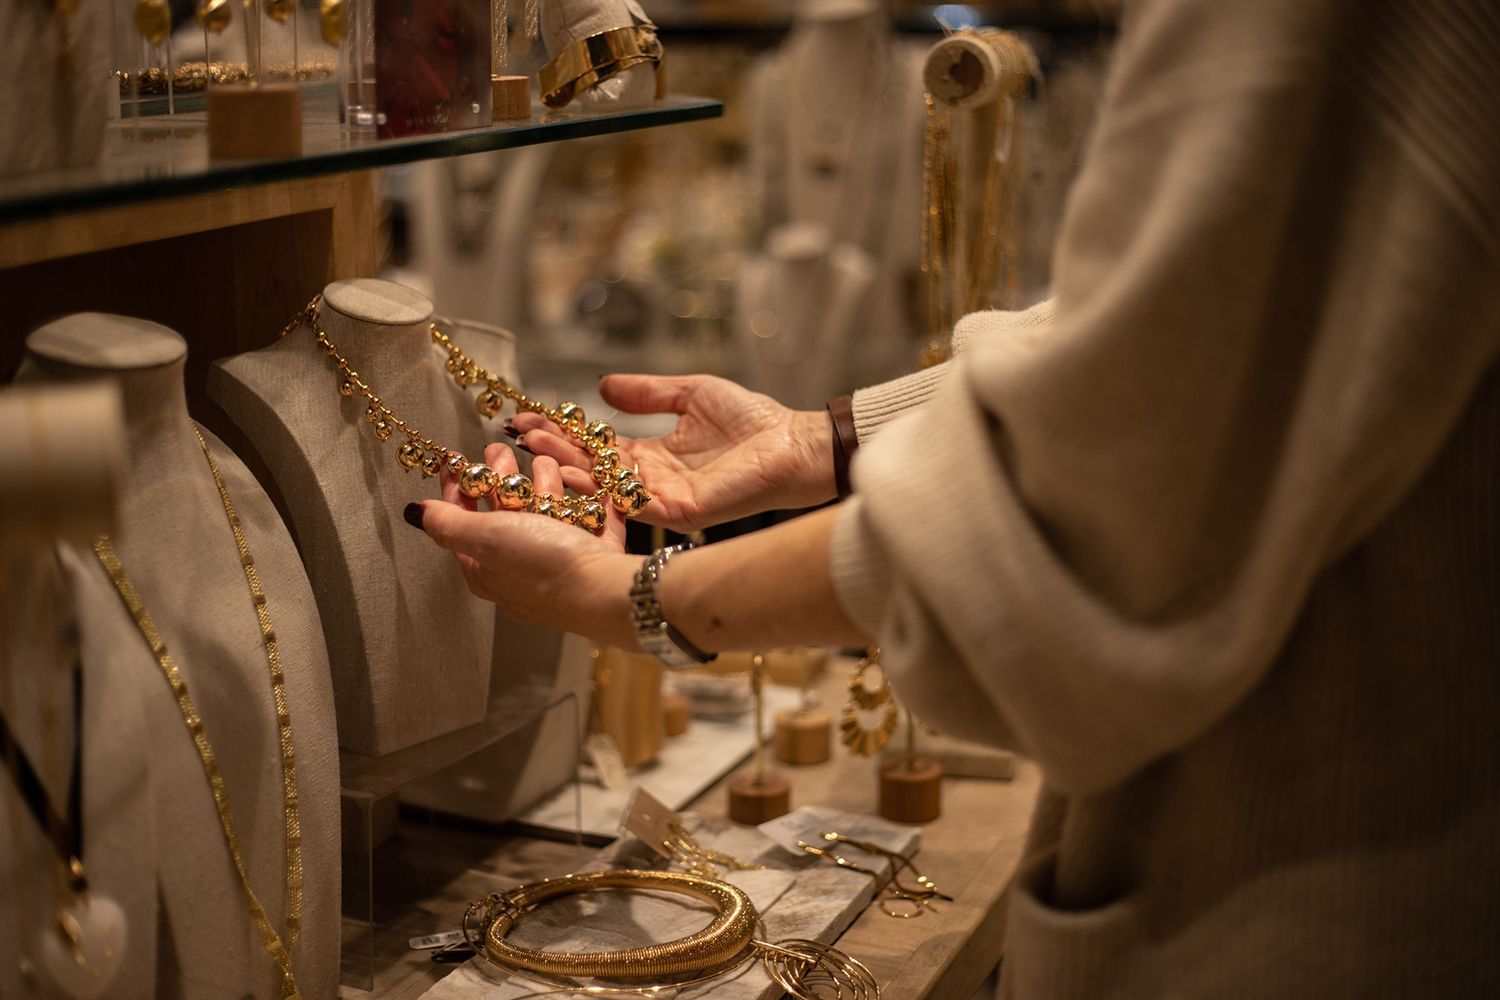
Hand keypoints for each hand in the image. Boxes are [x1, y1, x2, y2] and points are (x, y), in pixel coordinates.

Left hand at [415, 444, 639, 644]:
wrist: (606, 589)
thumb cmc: (541, 564)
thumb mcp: (485, 537)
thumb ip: (448, 523)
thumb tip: (412, 513)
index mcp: (487, 570)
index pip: (462, 524)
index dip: (456, 490)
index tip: (455, 460)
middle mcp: (521, 569)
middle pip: (506, 517)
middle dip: (503, 481)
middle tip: (499, 452)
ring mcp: (562, 562)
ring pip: (549, 514)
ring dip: (544, 484)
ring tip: (545, 462)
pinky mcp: (597, 555)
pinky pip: (589, 518)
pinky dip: (586, 497)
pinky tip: (583, 479)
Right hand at [511, 374, 835, 531]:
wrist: (793, 444)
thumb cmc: (753, 420)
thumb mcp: (690, 394)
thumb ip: (647, 393)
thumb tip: (602, 385)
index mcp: (654, 455)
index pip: (599, 446)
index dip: (565, 432)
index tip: (530, 416)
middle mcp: (652, 480)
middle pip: (592, 469)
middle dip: (554, 451)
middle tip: (519, 434)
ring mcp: (663, 499)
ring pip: (604, 488)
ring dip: (568, 469)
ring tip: (535, 449)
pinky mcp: (679, 511)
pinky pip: (632, 503)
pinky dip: (602, 490)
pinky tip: (575, 473)